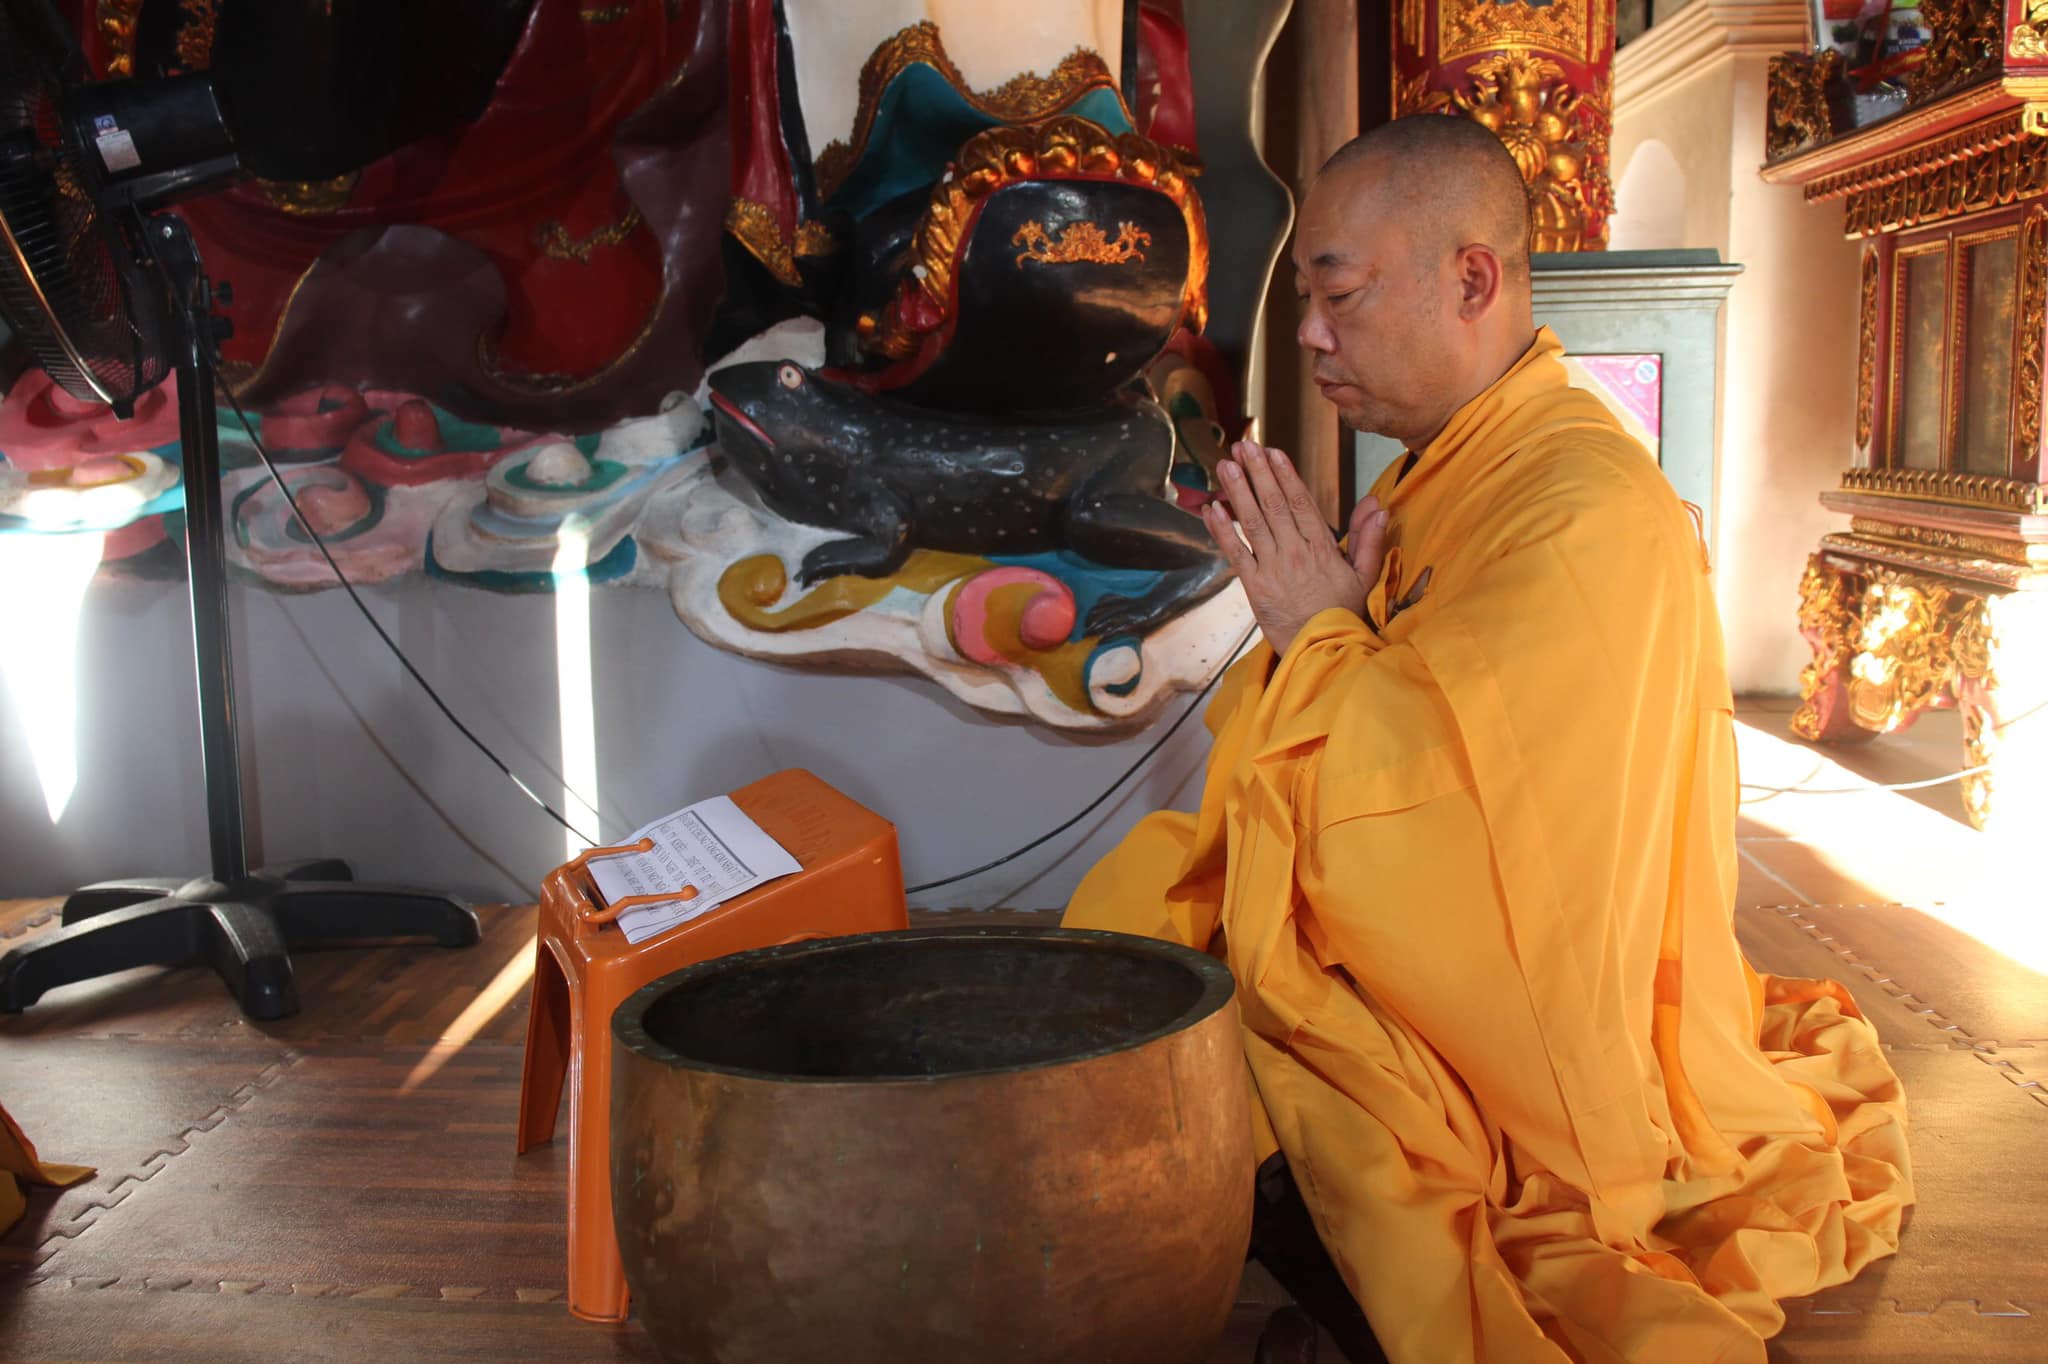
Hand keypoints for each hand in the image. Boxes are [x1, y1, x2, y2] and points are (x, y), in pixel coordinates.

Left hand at [1200, 440, 1390, 655]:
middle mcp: (1296, 552)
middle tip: (1243, 446)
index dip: (1285, 475)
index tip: (1273, 452)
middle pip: (1274, 504)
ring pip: (1253, 522)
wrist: (1323, 650)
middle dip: (1258, 472)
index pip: (1302, 502)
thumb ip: (1370, 538)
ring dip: (1238, 491)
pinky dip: (1222, 531)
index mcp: (1322, 547)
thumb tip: (1378, 504)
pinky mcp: (1254, 586)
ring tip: (1226, 465)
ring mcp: (1273, 568)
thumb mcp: (1365, 575)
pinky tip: (1212, 509)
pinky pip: (1236, 553)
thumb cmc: (1342, 612)